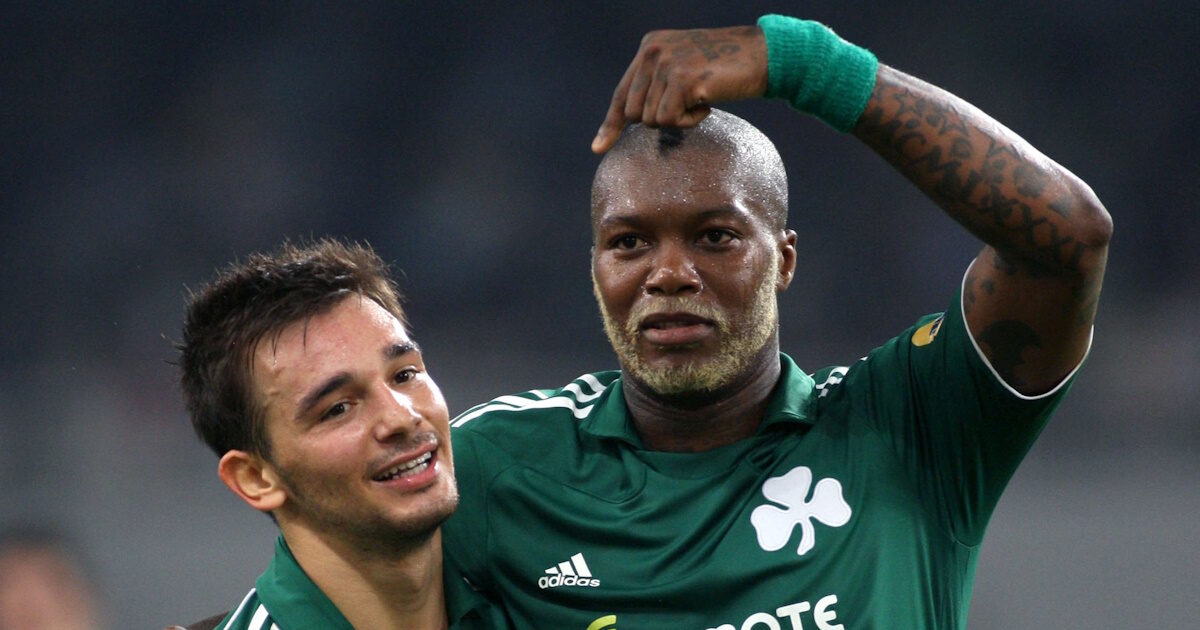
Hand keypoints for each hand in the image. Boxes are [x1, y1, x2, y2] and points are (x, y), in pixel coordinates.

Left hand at [591, 25, 768, 153]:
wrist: (761, 55)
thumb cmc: (725, 68)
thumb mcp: (683, 68)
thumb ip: (656, 84)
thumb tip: (632, 118)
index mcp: (648, 47)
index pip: (621, 94)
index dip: (610, 124)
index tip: (598, 148)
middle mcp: (652, 51)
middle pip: (634, 113)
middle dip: (660, 119)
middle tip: (687, 105)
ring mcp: (666, 64)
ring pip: (653, 120)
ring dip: (679, 119)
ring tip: (700, 98)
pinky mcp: (681, 79)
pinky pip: (671, 120)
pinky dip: (690, 120)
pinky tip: (706, 102)